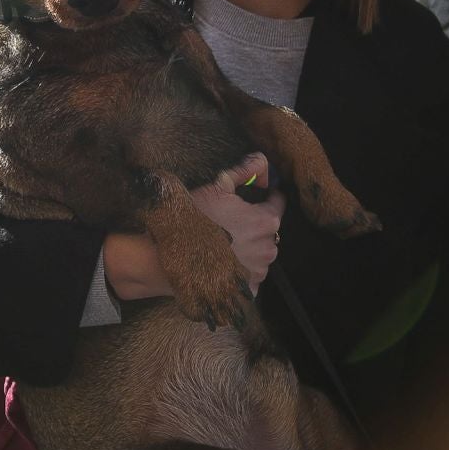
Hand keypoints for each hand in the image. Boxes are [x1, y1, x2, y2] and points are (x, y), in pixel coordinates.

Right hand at [191, 154, 282, 293]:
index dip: (264, 197)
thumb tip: (261, 159)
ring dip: (249, 248)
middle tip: (230, 221)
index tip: (251, 198)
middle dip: (255, 224)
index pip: (277, 203)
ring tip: (225, 242)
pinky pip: (250, 276)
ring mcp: (258, 272)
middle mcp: (267, 249)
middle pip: (269, 231)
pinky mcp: (247, 289)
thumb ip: (244, 169)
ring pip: (261, 254)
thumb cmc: (193, 219)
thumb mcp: (217, 186)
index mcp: (265, 222)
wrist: (171, 255)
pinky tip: (224, 262)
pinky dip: (241, 270)